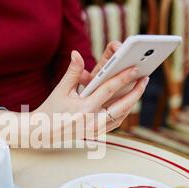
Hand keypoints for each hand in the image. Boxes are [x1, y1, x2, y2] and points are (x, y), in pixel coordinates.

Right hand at [34, 47, 148, 138]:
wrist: (43, 132)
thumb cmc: (51, 109)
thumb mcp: (60, 90)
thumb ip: (72, 72)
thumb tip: (76, 53)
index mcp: (84, 108)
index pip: (109, 90)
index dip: (123, 77)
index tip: (135, 68)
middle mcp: (93, 121)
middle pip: (122, 105)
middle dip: (136, 91)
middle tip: (145, 78)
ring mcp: (96, 130)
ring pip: (121, 115)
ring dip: (132, 102)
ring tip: (139, 88)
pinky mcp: (96, 134)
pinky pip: (116, 123)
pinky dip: (123, 112)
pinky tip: (128, 102)